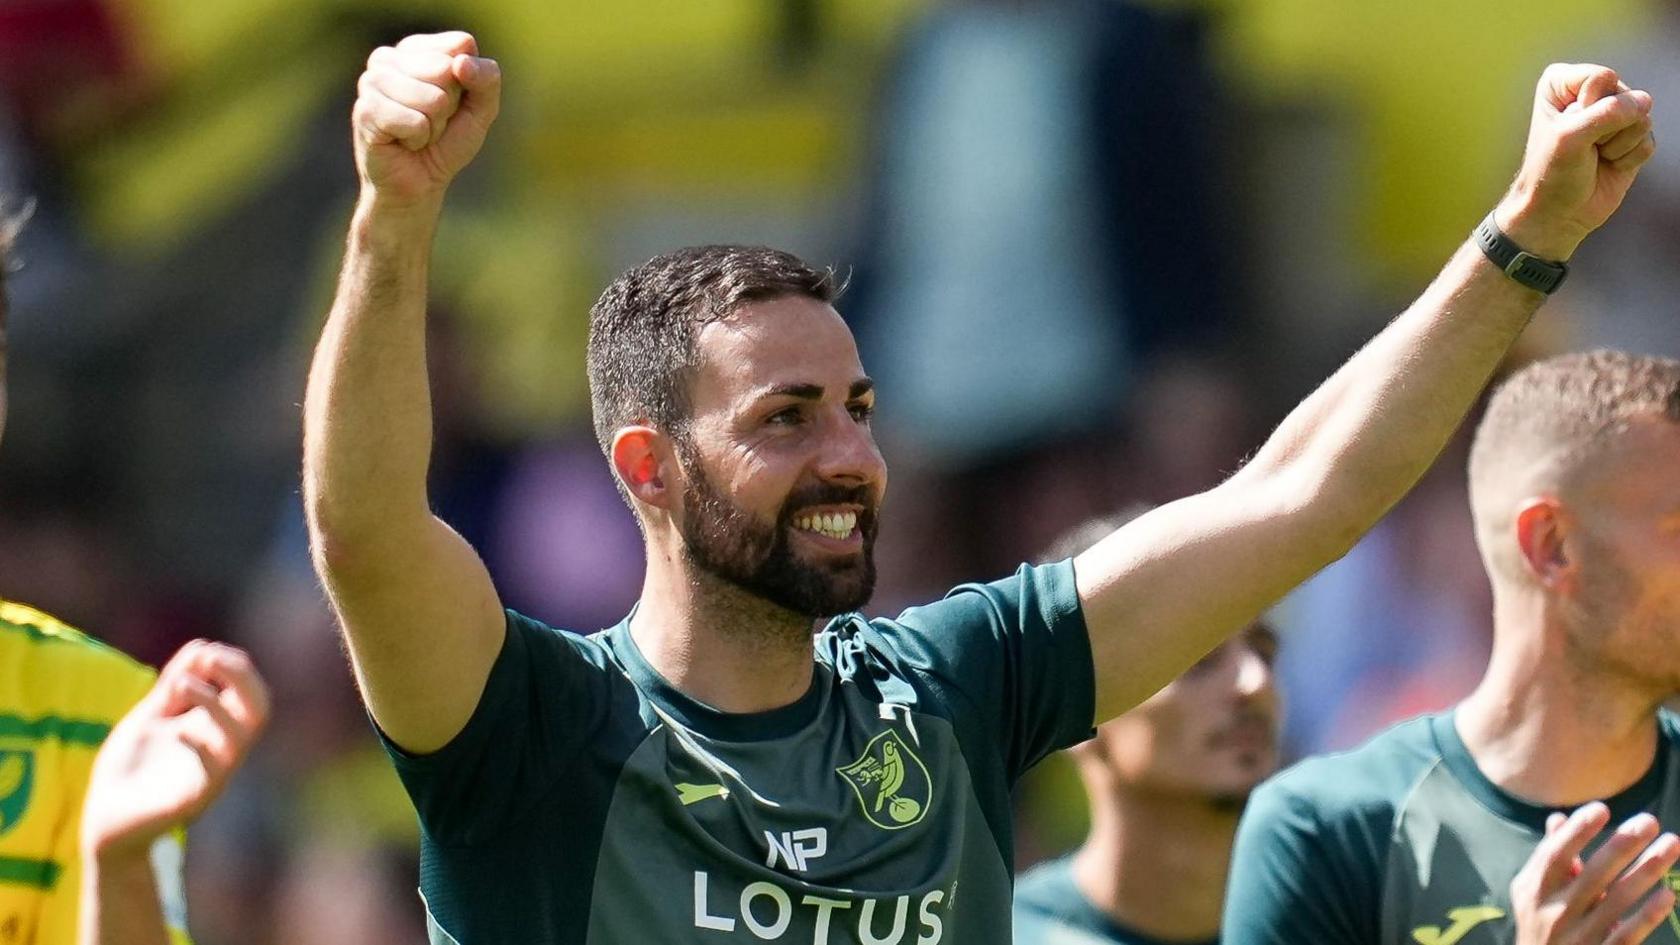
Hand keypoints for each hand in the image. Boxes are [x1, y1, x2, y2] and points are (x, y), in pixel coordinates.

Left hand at [80, 641, 269, 862]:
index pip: (248, 689)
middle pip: (260, 708)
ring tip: (181, 682)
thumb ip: (173, 687)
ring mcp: (212, 774)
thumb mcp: (150, 717)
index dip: (234, 663)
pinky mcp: (195, 800)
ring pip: (243, 736)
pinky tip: (175, 731)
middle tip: (213, 658)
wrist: (105, 820)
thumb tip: (202, 646)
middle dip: (242, 676)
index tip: (204, 652)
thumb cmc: (129, 767)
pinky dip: (200, 744)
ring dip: (215, 703)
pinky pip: (214, 771)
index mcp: (214, 726)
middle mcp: (222, 748)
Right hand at [352, 31, 501, 208]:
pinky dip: (418, 139)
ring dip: (433, 126)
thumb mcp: (481, 109)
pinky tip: (403, 142)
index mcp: (417, 48)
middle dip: (449, 106)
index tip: (452, 102)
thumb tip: (460, 63)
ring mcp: (372, 81)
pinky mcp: (366, 110)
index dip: (467, 82)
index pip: (461, 45)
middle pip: (446, 70)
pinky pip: (415, 122)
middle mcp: (389, 57)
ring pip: (432, 98)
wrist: (418, 184)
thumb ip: (487, 79)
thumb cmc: (447, 142)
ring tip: (417, 133)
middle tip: (432, 121)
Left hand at [1496, 64, 1655, 260]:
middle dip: (1606, 129)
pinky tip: (1609, 166)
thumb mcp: (1570, 138)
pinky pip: (1648, 140)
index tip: (1566, 130)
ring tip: (1595, 157)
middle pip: (1625, 96)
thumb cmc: (1551, 174)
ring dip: (1617, 145)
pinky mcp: (1631, 139)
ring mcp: (1613, 116)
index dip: (1588, 107)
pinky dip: (1628, 159)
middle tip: (1583, 148)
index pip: (1601, 78)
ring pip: (1642, 118)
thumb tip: (1644, 102)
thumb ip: (1607, 113)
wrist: (1557, 214)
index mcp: (1563, 83)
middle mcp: (1590, 93)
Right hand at [1510, 803, 1679, 944]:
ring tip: (1671, 845)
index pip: (1555, 855)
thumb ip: (1548, 857)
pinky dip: (1648, 914)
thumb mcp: (1533, 891)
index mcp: (1535, 890)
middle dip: (1622, 845)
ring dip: (1647, 871)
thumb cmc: (1540, 923)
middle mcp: (1555, 912)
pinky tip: (1668, 894)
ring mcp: (1579, 936)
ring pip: (1618, 900)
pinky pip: (1628, 934)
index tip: (1602, 809)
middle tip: (1649, 821)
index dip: (1577, 832)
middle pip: (1593, 874)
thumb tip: (1560, 818)